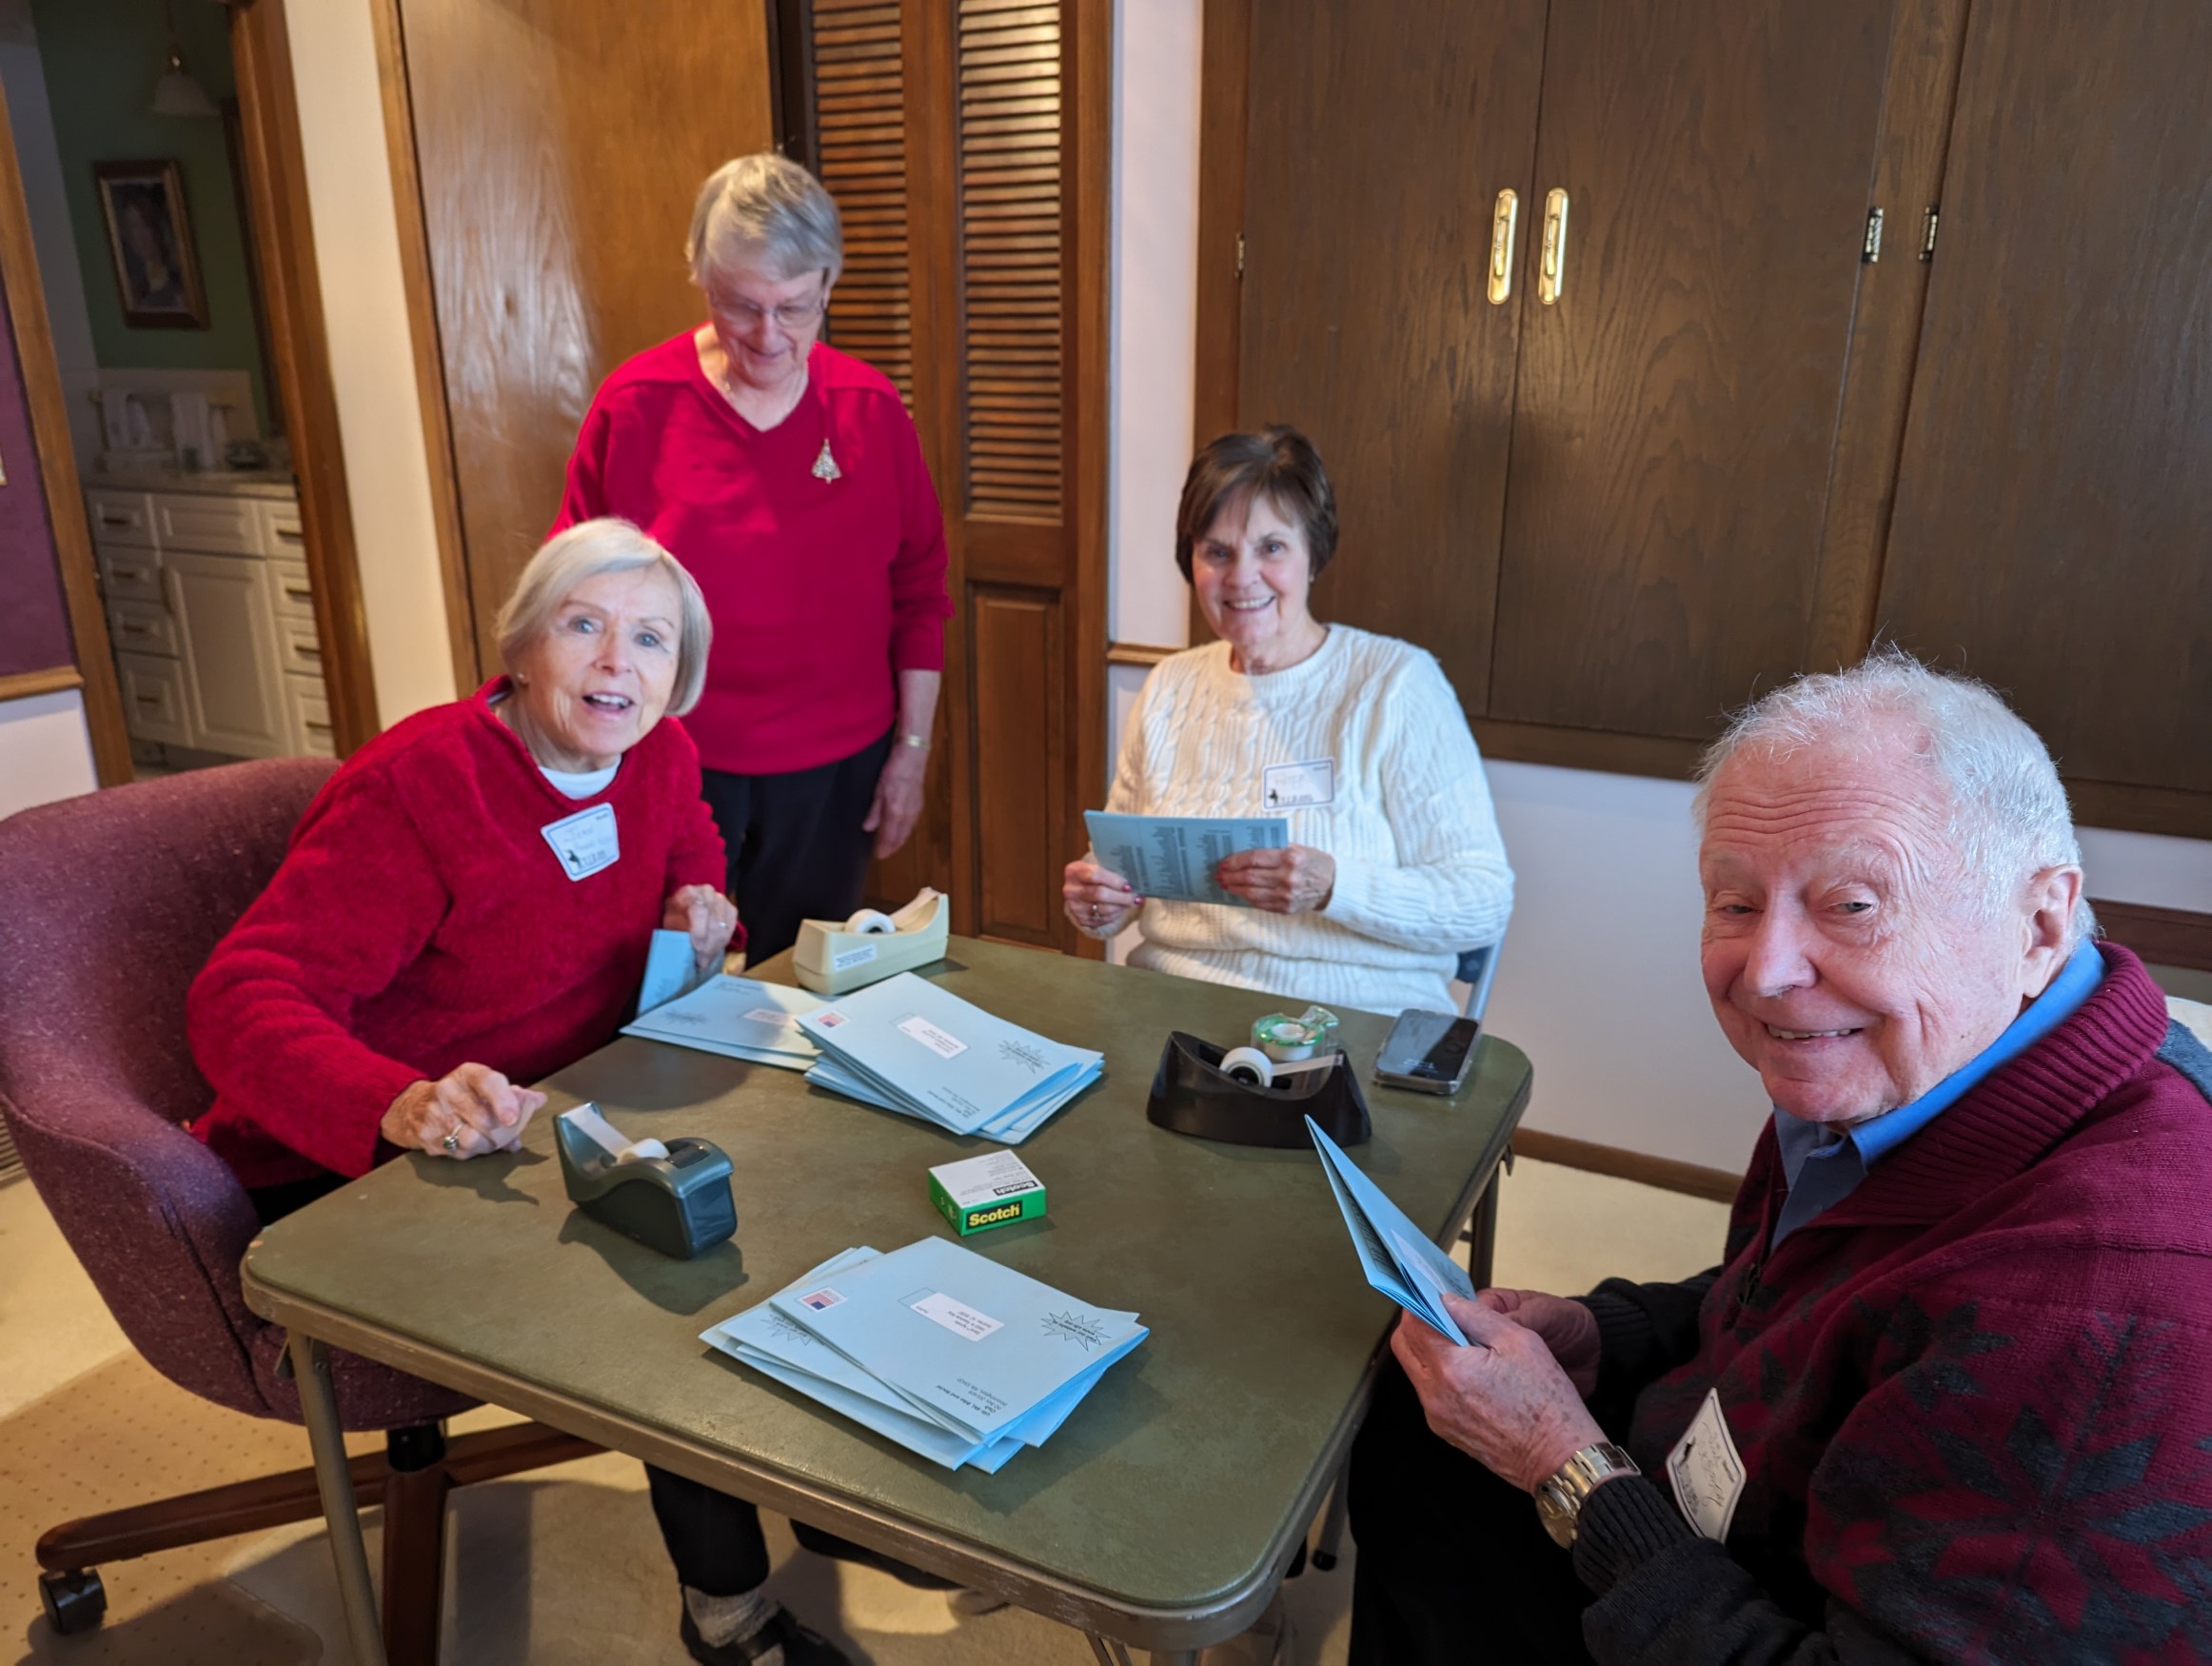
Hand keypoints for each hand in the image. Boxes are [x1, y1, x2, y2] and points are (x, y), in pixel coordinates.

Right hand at [380, 1064, 546, 1159]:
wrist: (411, 1107)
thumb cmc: (460, 1096)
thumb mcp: (483, 1086)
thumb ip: (514, 1094)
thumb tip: (539, 1101)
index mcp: (467, 1074)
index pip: (488, 1082)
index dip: (503, 1100)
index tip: (512, 1118)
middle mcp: (448, 1091)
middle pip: (483, 1119)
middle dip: (501, 1132)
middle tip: (506, 1132)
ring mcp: (434, 1115)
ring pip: (471, 1140)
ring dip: (488, 1145)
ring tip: (489, 1140)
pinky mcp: (426, 1137)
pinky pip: (459, 1153)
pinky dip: (471, 1153)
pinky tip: (470, 1145)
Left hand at [664, 883, 739, 971]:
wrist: (685, 910)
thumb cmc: (675, 919)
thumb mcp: (670, 923)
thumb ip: (678, 930)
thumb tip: (684, 951)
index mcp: (688, 892)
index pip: (699, 910)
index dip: (699, 932)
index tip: (696, 949)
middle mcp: (707, 892)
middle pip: (713, 921)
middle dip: (708, 945)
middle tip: (701, 962)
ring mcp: (721, 900)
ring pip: (723, 927)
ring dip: (715, 947)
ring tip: (705, 961)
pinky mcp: (731, 909)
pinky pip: (730, 929)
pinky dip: (722, 943)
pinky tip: (713, 952)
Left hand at [863, 742, 928, 858]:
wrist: (914, 755)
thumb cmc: (894, 769)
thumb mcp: (879, 789)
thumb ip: (874, 811)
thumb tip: (868, 828)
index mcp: (896, 811)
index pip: (890, 837)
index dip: (884, 847)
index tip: (878, 855)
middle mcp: (908, 814)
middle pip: (900, 837)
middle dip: (892, 847)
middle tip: (884, 853)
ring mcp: (916, 809)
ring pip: (907, 831)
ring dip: (900, 840)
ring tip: (892, 846)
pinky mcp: (919, 803)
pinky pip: (912, 823)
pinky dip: (906, 830)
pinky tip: (902, 830)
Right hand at [1063, 858, 1141, 933]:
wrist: (1079, 889)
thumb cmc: (1093, 875)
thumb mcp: (1097, 866)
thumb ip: (1111, 870)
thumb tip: (1135, 879)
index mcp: (1074, 871)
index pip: (1095, 875)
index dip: (1114, 881)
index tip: (1128, 885)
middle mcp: (1071, 890)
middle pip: (1099, 894)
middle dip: (1121, 897)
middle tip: (1135, 897)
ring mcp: (1074, 907)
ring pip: (1102, 909)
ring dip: (1120, 907)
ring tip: (1132, 903)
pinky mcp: (1081, 919)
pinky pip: (1102, 919)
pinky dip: (1115, 915)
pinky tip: (1122, 909)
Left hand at [1216, 844, 1335, 912]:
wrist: (1332, 885)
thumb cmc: (1313, 862)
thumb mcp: (1297, 848)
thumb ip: (1274, 849)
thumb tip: (1245, 853)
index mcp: (1290, 858)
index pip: (1255, 858)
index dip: (1236, 860)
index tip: (1224, 862)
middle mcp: (1287, 877)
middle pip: (1250, 876)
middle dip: (1231, 875)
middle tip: (1219, 874)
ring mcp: (1286, 895)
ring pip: (1251, 892)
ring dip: (1234, 888)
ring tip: (1224, 885)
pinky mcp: (1285, 908)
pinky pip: (1260, 903)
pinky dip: (1246, 898)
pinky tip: (1239, 893)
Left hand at [1393, 1294, 1607, 1493]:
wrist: (1558, 1457)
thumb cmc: (1547, 1404)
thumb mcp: (1519, 1341)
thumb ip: (1477, 1315)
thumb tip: (1449, 1301)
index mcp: (1451, 1370)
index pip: (1413, 1325)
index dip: (1420, 1303)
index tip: (1430, 1294)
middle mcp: (1435, 1396)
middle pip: (1404, 1347)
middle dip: (1417, 1324)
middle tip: (1442, 1314)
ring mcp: (1438, 1416)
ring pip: (1416, 1370)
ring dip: (1428, 1350)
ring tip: (1462, 1343)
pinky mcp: (1446, 1430)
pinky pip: (1430, 1393)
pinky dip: (1440, 1375)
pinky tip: (1469, 1370)